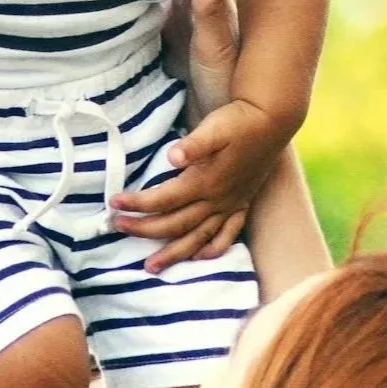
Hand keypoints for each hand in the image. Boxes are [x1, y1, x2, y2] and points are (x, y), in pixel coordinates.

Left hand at [110, 98, 290, 272]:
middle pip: (175, 223)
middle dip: (144, 229)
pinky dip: (214, 249)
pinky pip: (228, 235)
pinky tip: (202, 258)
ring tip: (152, 267)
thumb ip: (194, 144)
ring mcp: (230, 205)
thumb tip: (172, 156)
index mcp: (205, 182)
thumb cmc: (240, 121)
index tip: (114, 203)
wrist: (272, 121)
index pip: (164, 199)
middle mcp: (217, 200)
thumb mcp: (215, 127)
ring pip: (198, 237)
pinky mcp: (242, 204)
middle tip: (118, 228)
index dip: (137, 203)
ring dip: (174, 253)